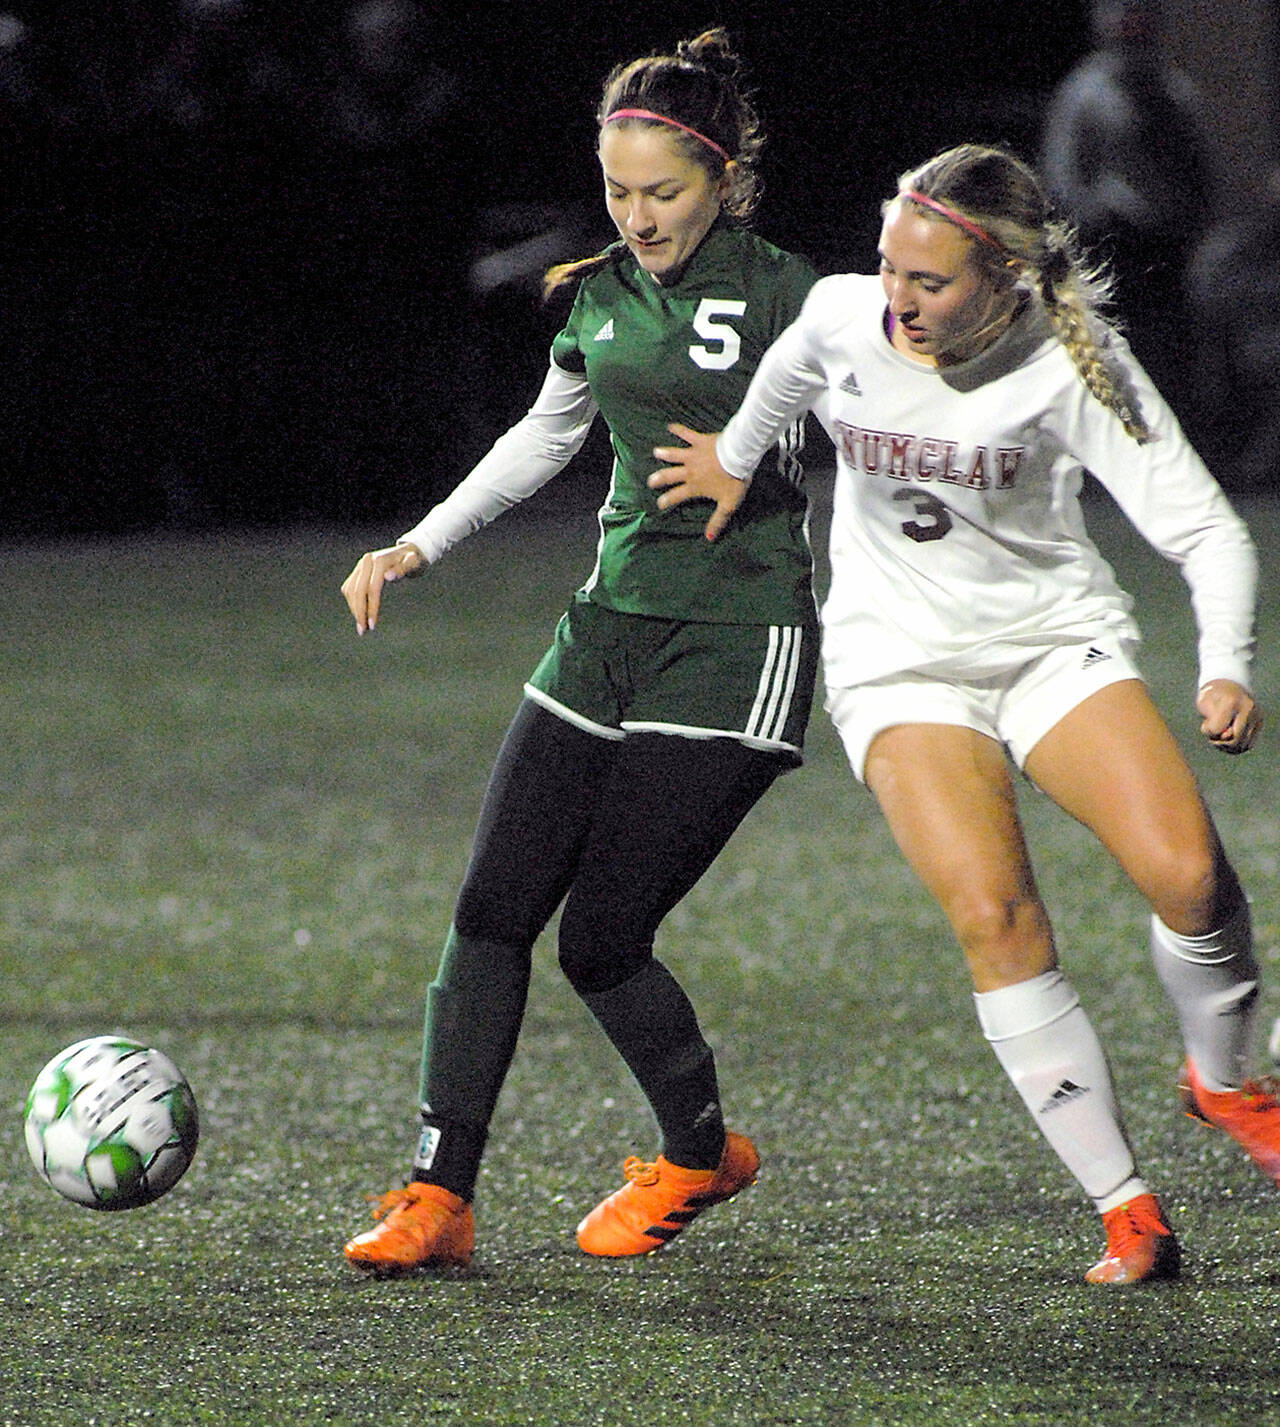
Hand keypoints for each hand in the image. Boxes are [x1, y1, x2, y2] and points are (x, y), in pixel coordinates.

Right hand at [340, 542, 423, 633]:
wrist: (409, 551)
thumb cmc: (414, 561)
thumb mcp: (414, 564)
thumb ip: (402, 570)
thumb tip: (388, 576)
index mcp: (379, 561)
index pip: (372, 589)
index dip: (371, 608)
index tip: (372, 625)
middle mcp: (366, 561)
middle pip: (357, 591)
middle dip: (359, 613)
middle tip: (363, 631)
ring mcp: (360, 565)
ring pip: (351, 591)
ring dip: (354, 610)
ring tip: (362, 627)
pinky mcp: (358, 570)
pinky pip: (350, 588)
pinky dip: (352, 602)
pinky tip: (359, 614)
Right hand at [647, 423, 746, 541]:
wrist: (739, 455)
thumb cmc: (734, 480)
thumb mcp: (728, 505)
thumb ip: (717, 521)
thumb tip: (709, 538)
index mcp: (694, 487)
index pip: (676, 496)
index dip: (666, 501)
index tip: (659, 504)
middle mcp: (689, 471)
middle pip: (669, 475)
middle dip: (658, 479)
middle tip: (650, 481)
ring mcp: (693, 455)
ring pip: (673, 454)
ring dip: (664, 453)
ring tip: (655, 452)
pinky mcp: (699, 441)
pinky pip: (686, 434)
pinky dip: (678, 430)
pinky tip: (670, 426)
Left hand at [1197, 679, 1261, 753]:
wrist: (1227, 685)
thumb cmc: (1211, 696)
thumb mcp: (1203, 704)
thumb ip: (1210, 723)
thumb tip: (1224, 736)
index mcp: (1231, 702)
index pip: (1217, 730)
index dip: (1208, 732)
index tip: (1205, 724)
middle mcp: (1248, 708)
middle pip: (1234, 740)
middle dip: (1219, 742)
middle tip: (1212, 734)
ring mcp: (1256, 715)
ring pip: (1242, 745)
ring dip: (1227, 746)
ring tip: (1219, 735)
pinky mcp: (1259, 721)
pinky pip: (1248, 743)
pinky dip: (1236, 746)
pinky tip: (1227, 739)